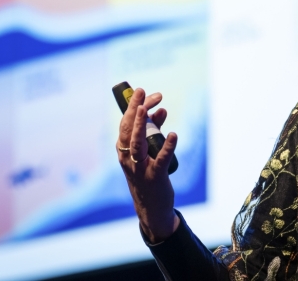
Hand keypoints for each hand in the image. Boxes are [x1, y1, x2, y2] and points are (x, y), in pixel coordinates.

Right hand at [117, 87, 179, 241]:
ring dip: (141, 125)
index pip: (125, 123)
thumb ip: (154, 130)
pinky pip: (160, 160)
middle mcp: (128, 158)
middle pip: (128, 129)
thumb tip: (161, 110)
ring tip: (147, 108)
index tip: (142, 91)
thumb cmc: (148, 174)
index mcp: (123, 150)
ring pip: (137, 143)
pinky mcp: (155, 177)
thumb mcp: (148, 151)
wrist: (151, 207)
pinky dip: (167, 147)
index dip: (133, 106)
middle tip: (142, 91)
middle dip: (135, 109)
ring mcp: (140, 168)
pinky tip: (173, 135)